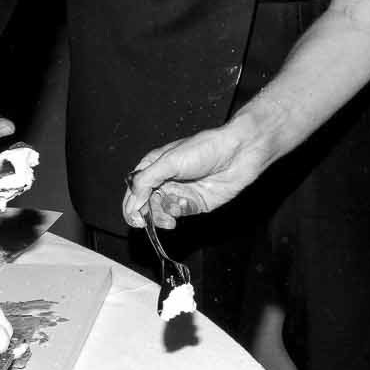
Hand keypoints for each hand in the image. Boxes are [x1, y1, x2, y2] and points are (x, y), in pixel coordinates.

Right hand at [122, 122, 267, 229]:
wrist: (237, 154)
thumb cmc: (205, 148)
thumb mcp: (169, 161)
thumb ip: (146, 182)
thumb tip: (132, 202)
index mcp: (154, 166)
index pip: (133, 189)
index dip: (131, 205)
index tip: (135, 218)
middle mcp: (165, 180)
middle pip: (145, 205)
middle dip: (148, 214)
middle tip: (151, 221)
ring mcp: (179, 192)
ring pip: (161, 212)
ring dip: (164, 215)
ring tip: (173, 213)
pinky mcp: (194, 203)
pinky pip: (180, 214)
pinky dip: (181, 211)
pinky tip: (187, 204)